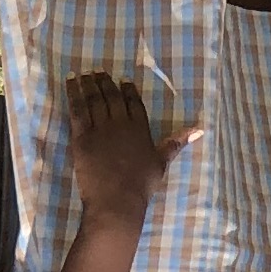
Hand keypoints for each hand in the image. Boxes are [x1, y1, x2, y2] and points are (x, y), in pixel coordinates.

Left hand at [68, 71, 193, 227]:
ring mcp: (100, 128)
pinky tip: (70, 83)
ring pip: (93, 99)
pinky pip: (77, 110)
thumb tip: (199, 129)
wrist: (116, 199)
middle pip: (112, 96)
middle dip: (105, 82)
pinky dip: (73, 94)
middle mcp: (120, 123)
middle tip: (99, 72)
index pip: (133, 102)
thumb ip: (176, 142)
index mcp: (139, 128)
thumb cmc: (141, 185)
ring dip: (88, 84)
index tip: (123, 80)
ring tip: (84, 74)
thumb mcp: (162, 162)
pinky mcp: (82, 136)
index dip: (128, 90)